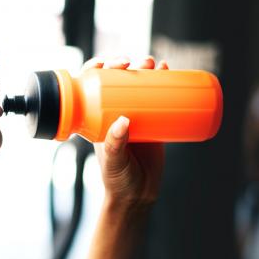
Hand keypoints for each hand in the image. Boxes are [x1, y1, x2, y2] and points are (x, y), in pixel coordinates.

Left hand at [82, 56, 166, 209]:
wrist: (138, 196)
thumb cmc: (118, 180)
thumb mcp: (113, 162)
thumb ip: (115, 144)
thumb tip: (123, 120)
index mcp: (96, 118)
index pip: (92, 87)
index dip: (96, 69)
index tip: (107, 64)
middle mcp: (113, 112)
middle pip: (116, 80)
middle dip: (125, 65)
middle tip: (138, 63)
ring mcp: (135, 116)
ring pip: (137, 85)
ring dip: (144, 69)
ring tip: (155, 64)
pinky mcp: (154, 123)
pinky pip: (158, 98)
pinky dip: (163, 83)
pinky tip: (167, 70)